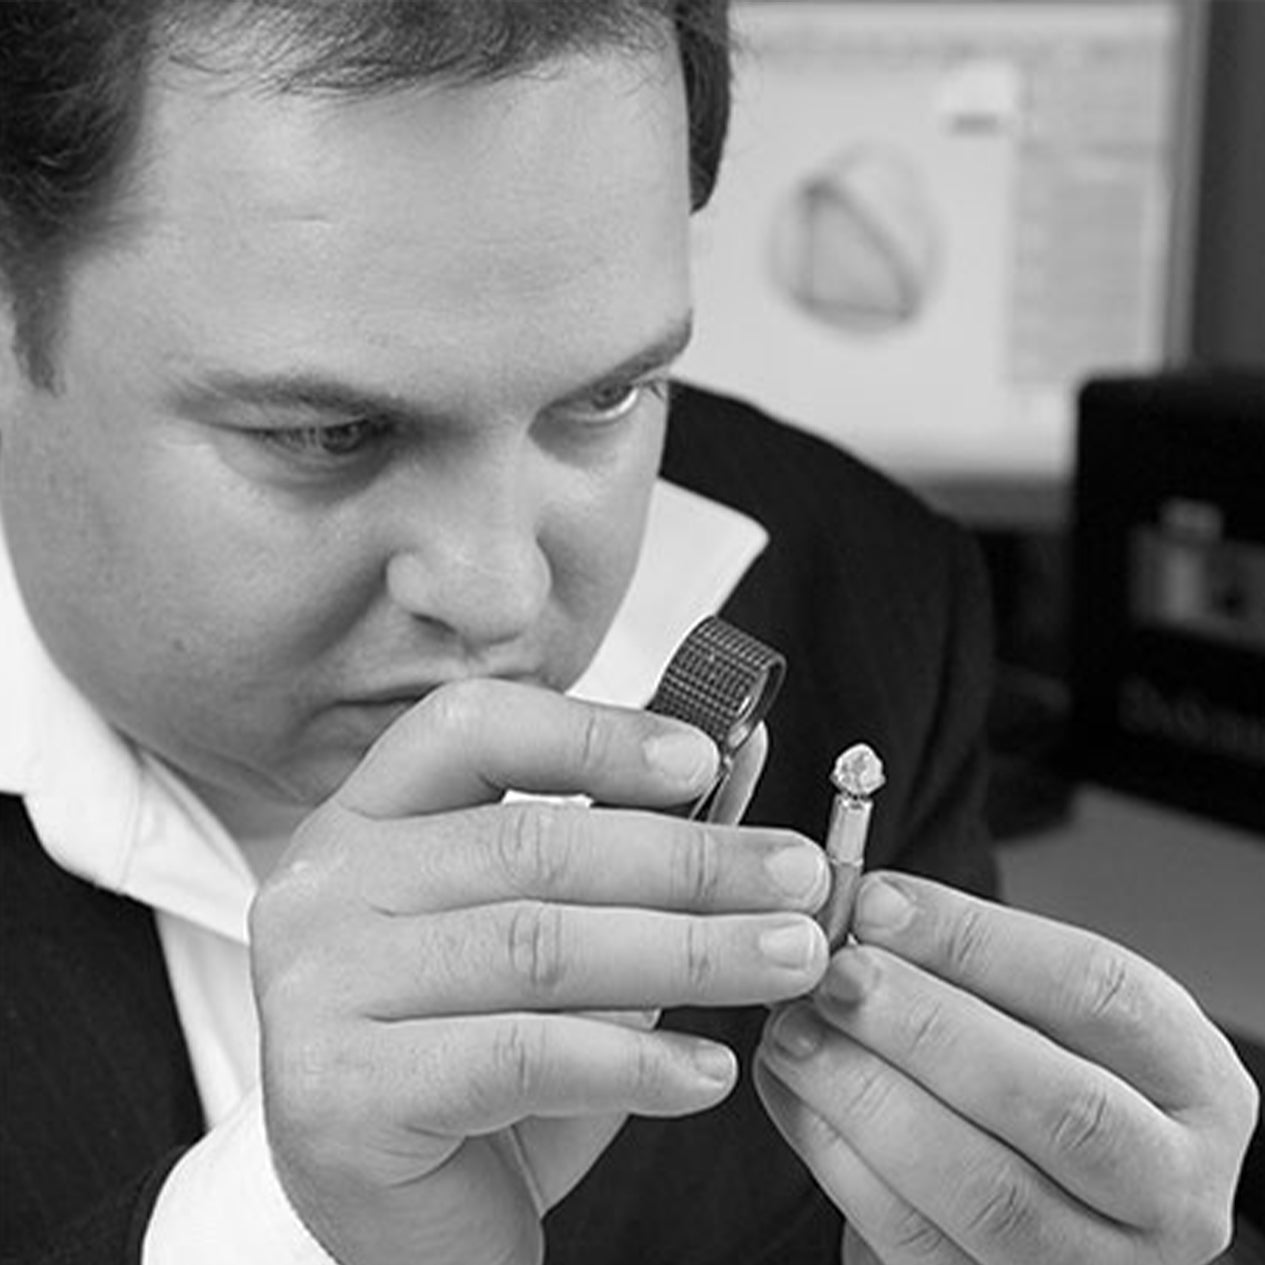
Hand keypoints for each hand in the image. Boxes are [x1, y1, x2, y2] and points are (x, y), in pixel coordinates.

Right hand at [249, 680, 830, 1264]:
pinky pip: (522, 1057)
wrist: (400, 1221)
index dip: (593, 734)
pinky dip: (635, 1062)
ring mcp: (318, 990)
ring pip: (540, 945)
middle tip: (794, 878)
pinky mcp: (341, 1095)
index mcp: (366, 819)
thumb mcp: (552, 930)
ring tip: (786, 959)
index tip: (704, 759)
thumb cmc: (479, 1059)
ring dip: (689, 952)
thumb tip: (739, 752)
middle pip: (529, 844)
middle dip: (688, 860)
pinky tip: (709, 1068)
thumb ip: (623, 844)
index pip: (471, 729)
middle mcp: (325, 889)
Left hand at [755, 872, 1258, 1264]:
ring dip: (867, 1097)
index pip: (1098, 994)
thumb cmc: (1030, 1075)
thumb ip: (964, 965)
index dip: (978, 942)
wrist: (1032, 1189)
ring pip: (987, 1193)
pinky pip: (916, 1245)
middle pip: (1058, 1106)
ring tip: (794, 1030)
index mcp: (1193, 1083)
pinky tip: (793, 1094)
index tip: (878, 903)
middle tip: (834, 974)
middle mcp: (1170, 1189)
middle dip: (925, 1028)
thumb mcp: (1035, 1010)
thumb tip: (864, 912)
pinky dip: (841, 1161)